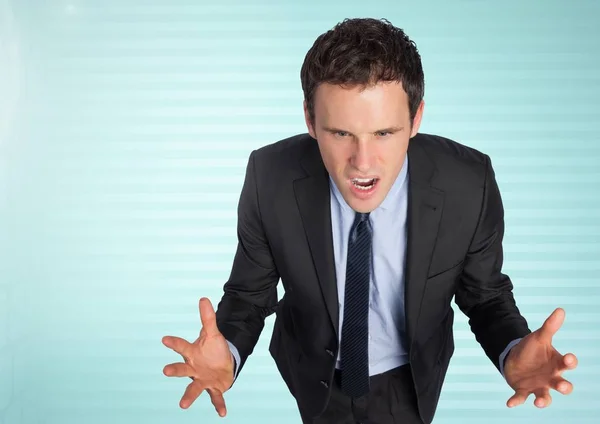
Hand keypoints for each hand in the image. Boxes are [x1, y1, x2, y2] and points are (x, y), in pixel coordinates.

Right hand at [162, 297, 234, 415]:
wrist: (222, 364)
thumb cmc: (213, 349)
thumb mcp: (212, 333)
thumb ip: (208, 318)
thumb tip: (204, 298)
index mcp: (192, 353)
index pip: (182, 346)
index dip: (174, 342)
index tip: (165, 339)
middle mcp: (194, 368)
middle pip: (182, 369)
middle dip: (175, 370)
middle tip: (166, 371)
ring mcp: (203, 379)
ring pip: (194, 387)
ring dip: (189, 395)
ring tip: (182, 405)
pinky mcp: (214, 388)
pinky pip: (215, 398)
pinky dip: (218, 405)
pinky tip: (222, 413)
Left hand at [504, 307, 577, 407]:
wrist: (516, 358)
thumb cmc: (533, 349)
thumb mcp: (539, 337)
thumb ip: (550, 326)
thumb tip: (560, 310)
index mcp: (556, 363)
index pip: (567, 364)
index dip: (570, 362)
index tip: (569, 358)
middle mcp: (551, 378)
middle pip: (562, 385)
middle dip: (564, 386)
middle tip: (563, 386)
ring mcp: (538, 386)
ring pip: (545, 396)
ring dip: (544, 400)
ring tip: (540, 402)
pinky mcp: (524, 390)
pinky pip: (521, 398)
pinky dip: (516, 401)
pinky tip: (509, 403)